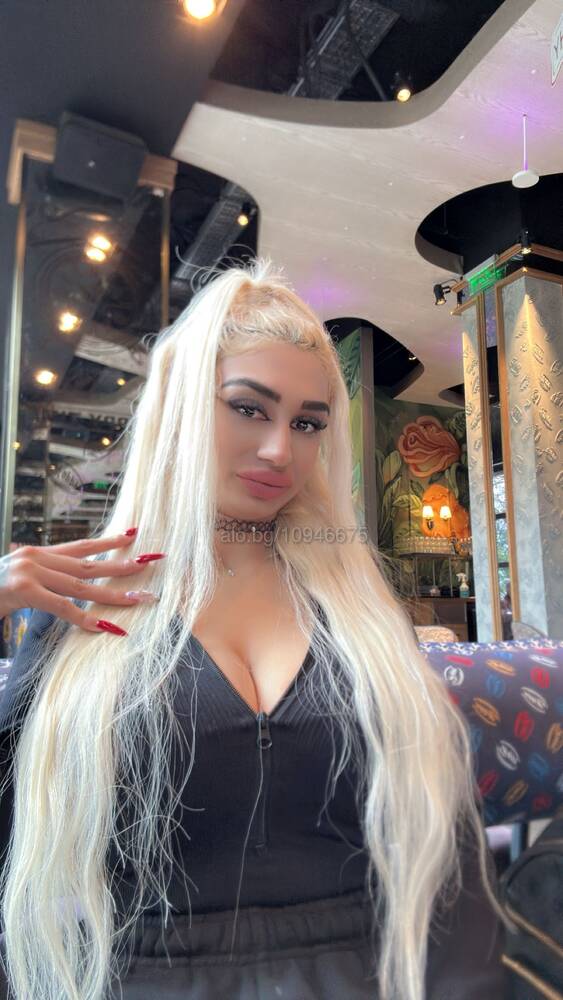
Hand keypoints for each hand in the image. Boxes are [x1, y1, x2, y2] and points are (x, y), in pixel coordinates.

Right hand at [0, 531, 164, 633]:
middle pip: (89, 563)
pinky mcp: (23, 590)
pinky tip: (106, 627)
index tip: (135, 535)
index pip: (80, 546)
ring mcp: (30, 572)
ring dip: (114, 594)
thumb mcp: (15, 582)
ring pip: (82, 585)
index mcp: (36, 554)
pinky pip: (62, 606)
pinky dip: (85, 619)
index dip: (109, 541)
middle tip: (154, 563)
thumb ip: (40, 583)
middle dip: (123, 565)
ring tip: (142, 599)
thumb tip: (64, 591)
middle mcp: (36, 558)